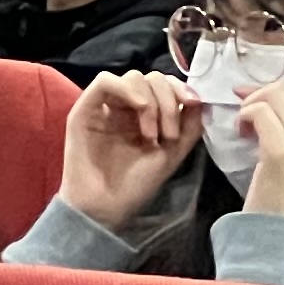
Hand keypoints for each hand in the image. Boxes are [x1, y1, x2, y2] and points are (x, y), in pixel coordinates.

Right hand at [55, 72, 200, 233]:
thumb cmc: (136, 184)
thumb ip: (189, 125)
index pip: (163, 84)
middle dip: (168, 101)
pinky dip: (128, 89)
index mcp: (142, 115)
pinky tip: (140, 109)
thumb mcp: (173, 153)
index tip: (192, 105)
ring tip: (151, 135)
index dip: (180, 88)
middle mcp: (123, 107)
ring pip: (132, 77)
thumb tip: (199, 96)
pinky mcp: (84, 110)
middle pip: (151, 78)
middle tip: (169, 135)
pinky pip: (104, 81)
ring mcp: (103, 107)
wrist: (107, 207)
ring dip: (152, 101)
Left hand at [234, 77, 283, 228]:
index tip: (247, 101)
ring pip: (272, 95)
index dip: (267, 94)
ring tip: (242, 130)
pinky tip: (241, 135)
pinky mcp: (282, 149)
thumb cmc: (282, 203)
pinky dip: (244, 116)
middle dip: (256, 94)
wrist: (281, 233)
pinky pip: (258, 112)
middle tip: (240, 114)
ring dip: (249, 106)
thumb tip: (263, 107)